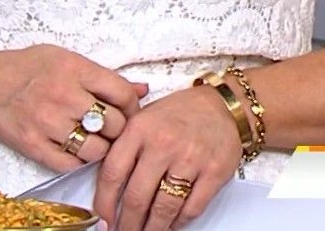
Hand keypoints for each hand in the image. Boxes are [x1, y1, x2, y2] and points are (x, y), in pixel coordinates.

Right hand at [0, 45, 149, 174]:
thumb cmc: (23, 68)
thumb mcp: (63, 58)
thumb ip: (102, 75)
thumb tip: (142, 89)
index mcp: (73, 68)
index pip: (123, 94)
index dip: (132, 106)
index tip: (126, 110)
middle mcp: (62, 95)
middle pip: (115, 124)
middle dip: (117, 128)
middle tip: (108, 127)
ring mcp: (47, 123)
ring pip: (98, 150)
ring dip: (100, 147)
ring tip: (90, 138)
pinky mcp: (34, 146)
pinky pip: (72, 164)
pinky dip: (77, 160)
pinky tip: (72, 147)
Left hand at [92, 86, 243, 230]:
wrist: (221, 106)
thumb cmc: (179, 113)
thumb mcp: (142, 117)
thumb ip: (123, 146)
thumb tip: (105, 186)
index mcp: (139, 129)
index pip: (112, 173)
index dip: (104, 202)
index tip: (103, 218)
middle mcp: (163, 144)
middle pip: (137, 196)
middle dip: (128, 223)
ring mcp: (190, 159)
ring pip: (164, 207)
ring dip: (153, 228)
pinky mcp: (214, 173)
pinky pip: (192, 208)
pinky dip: (179, 222)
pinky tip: (171, 224)